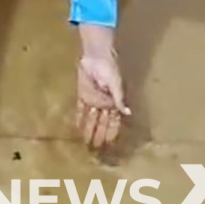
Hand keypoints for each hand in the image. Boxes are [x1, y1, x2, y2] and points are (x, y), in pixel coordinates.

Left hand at [75, 26, 130, 147]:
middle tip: (96, 149)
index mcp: (114, 101)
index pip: (113, 120)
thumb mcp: (116, 84)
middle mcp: (104, 103)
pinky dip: (79, 119)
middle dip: (99, 135)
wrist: (96, 54)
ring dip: (89, 130)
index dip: (112, 132)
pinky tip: (77, 128)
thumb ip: (119, 99)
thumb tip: (127, 113)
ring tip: (86, 143)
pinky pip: (80, 109)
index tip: (110, 143)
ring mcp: (92, 99)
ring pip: (91, 119)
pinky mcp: (82, 94)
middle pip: (101, 122)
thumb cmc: (109, 68)